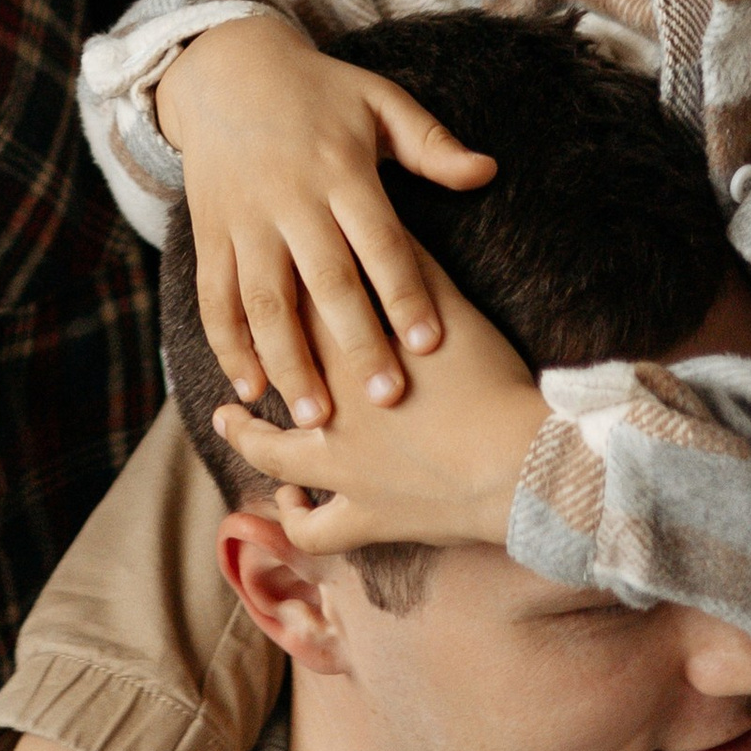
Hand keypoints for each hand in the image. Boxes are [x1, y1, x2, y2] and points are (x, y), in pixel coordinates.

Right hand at [153, 16, 493, 423]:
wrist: (226, 69)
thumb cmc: (319, 91)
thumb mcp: (378, 101)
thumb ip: (431, 144)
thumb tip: (487, 170)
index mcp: (340, 170)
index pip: (380, 243)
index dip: (404, 294)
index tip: (429, 346)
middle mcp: (291, 200)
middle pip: (325, 283)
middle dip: (354, 344)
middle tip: (384, 401)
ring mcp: (245, 221)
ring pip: (265, 301)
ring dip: (287, 361)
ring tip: (313, 415)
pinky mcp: (211, 234)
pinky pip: (216, 297)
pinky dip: (230, 345)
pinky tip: (251, 387)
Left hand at [222, 258, 547, 552]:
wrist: (522, 462)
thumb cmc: (492, 379)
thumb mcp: (452, 307)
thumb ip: (409, 265)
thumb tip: (380, 223)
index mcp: (348, 352)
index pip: (293, 309)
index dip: (275, 288)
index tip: (264, 267)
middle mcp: (331, 411)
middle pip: (275, 373)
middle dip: (255, 351)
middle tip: (241, 333)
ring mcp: (342, 470)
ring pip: (271, 451)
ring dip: (244, 434)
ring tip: (227, 417)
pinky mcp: (365, 516)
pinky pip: (315, 528)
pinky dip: (295, 518)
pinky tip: (289, 502)